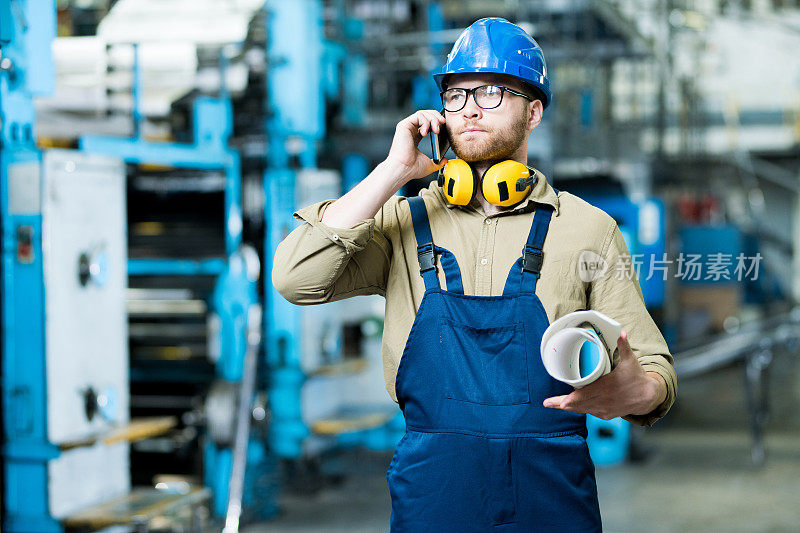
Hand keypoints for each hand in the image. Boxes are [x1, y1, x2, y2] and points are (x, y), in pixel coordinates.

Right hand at [385, 110, 447, 183]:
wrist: (403, 169)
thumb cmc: (411, 169)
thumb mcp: (429, 164)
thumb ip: (438, 162)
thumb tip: (445, 160)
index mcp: (415, 137)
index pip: (426, 123)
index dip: (436, 121)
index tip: (444, 125)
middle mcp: (410, 131)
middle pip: (425, 115)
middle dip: (436, 116)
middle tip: (443, 123)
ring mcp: (407, 127)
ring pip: (422, 113)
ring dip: (433, 119)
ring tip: (436, 130)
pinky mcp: (404, 125)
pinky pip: (418, 116)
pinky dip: (425, 122)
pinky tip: (425, 133)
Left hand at [542, 330, 666, 419]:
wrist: (648, 396)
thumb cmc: (636, 376)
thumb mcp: (630, 360)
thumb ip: (623, 346)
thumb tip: (621, 332)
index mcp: (606, 388)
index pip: (584, 396)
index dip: (570, 400)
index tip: (559, 402)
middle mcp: (604, 401)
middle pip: (578, 405)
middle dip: (561, 404)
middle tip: (547, 403)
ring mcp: (605, 410)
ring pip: (583, 410)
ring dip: (569, 407)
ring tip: (554, 404)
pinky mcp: (607, 414)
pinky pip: (590, 412)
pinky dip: (580, 408)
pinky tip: (571, 406)